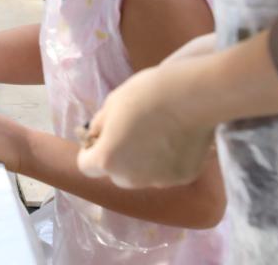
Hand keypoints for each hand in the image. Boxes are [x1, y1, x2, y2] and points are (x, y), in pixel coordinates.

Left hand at [77, 61, 214, 188]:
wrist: (191, 96)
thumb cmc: (145, 95)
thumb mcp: (110, 104)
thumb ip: (101, 126)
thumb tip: (98, 134)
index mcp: (107, 159)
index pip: (86, 166)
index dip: (89, 153)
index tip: (98, 140)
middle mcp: (131, 177)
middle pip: (116, 174)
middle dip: (117, 159)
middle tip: (128, 135)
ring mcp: (159, 180)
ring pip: (142, 176)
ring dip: (142, 162)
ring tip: (155, 134)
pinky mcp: (183, 177)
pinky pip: (167, 172)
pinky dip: (166, 161)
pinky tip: (175, 139)